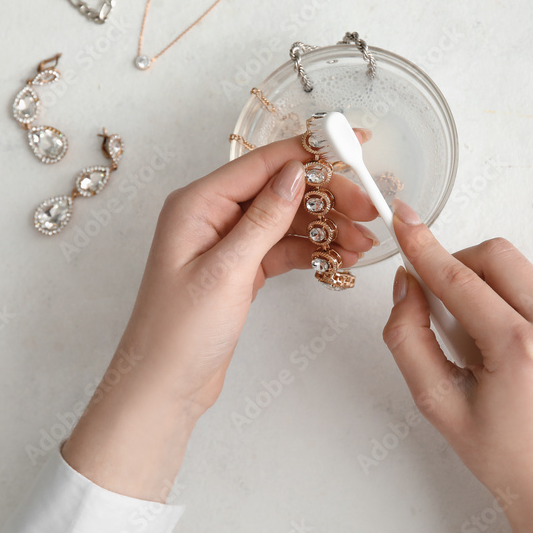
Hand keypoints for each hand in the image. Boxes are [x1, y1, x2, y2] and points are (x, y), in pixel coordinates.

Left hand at [62, 133, 376, 500]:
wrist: (164, 387)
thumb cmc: (178, 333)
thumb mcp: (227, 271)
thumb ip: (263, 219)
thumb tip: (295, 174)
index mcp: (198, 204)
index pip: (263, 163)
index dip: (311, 152)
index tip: (352, 145)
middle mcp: (212, 216)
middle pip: (281, 189)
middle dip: (327, 197)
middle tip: (369, 210)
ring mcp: (227, 243)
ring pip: (287, 220)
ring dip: (326, 228)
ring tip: (364, 243)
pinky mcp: (241, 269)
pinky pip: (284, 248)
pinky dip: (312, 251)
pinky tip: (340, 258)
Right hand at [382, 201, 532, 532]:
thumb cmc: (500, 453)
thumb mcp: (436, 402)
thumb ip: (408, 337)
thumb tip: (408, 284)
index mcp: (521, 349)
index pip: (459, 280)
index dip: (425, 248)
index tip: (404, 218)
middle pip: (496, 256)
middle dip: (460, 267)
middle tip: (444, 307)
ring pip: (519, 272)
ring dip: (490, 293)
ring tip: (487, 348)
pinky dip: (519, 309)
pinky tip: (518, 354)